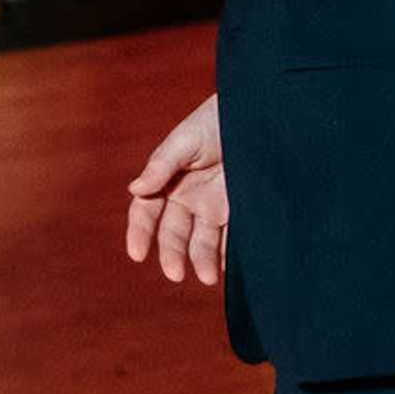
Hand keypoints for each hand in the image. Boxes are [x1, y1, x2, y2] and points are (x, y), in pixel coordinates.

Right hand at [124, 93, 229, 285]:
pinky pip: (232, 239)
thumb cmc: (217, 120)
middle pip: (173, 234)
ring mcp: (214, 207)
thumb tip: (135, 189)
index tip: (137, 254)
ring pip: (202, 242)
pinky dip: (228, 255)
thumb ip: (162, 165)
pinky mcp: (240, 212)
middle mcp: (188, 198)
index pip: (146, 212)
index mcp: (167, 180)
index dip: (139, 233)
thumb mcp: (186, 139)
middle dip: (172, 255)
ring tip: (207, 277)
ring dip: (202, 260)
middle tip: (175, 274)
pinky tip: (229, 266)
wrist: (259, 117)